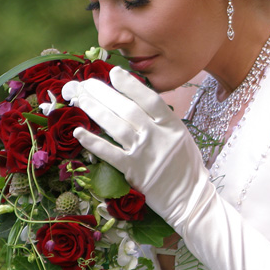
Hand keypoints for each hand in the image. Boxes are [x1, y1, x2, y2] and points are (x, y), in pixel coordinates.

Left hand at [62, 67, 208, 229]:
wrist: (190, 197)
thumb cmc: (185, 166)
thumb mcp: (180, 136)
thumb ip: (161, 120)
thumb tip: (136, 101)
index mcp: (172, 125)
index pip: (149, 99)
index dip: (130, 85)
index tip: (113, 72)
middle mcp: (158, 136)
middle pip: (127, 109)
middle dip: (104, 93)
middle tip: (85, 83)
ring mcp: (145, 153)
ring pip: (116, 126)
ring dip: (95, 111)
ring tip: (80, 99)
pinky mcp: (133, 172)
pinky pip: (109, 153)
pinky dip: (93, 142)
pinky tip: (79, 132)